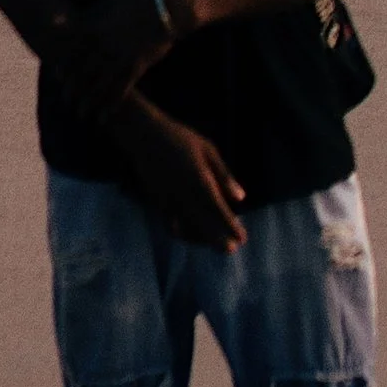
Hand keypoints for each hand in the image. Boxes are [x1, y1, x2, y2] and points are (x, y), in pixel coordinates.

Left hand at [47, 0, 175, 118]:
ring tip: (81, 114)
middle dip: (72, 89)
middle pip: (81, 73)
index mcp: (94, 29)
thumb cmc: (135, 2)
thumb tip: (66, 21)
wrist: (166, 9)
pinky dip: (113, 105)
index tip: (56, 76)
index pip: (71, 51)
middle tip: (66, 100)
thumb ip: (86, 16)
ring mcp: (120, 58)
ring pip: (99, 86)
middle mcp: (103, 46)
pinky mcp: (136, 67)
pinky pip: (122, 90)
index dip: (62, 64)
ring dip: (88, 102)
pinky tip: (106, 115)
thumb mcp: (107, 4)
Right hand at [122, 105, 246, 249]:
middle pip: (203, 224)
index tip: (242, 238)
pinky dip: (184, 234)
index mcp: (198, 179)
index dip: (229, 226)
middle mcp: (183, 194)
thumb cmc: (180, 138)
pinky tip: (194, 236)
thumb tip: (241, 198)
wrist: (145, 136)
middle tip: (231, 250)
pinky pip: (171, 226)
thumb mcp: (208, 150)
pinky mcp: (157, 203)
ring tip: (215, 244)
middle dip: (218, 240)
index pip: (217, 209)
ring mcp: (168, 200)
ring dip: (201, 240)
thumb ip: (223, 175)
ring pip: (186, 229)